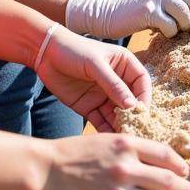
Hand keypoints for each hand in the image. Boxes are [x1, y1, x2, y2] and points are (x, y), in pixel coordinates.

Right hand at [33, 132, 189, 189]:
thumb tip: (154, 159)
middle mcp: (125, 168)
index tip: (185, 171)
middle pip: (167, 181)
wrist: (44, 170)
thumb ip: (130, 148)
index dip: (180, 165)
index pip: (165, 155)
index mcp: (127, 145)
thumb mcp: (106, 139)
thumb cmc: (72, 152)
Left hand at [36, 25, 151, 130]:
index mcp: (124, 65)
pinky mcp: (89, 107)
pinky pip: (100, 120)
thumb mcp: (95, 64)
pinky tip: (107, 139)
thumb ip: (113, 84)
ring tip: (122, 138)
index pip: (141, 83)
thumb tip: (131, 105)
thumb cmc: (74, 50)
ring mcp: (103, 95)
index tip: (141, 111)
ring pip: (116, 114)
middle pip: (130, 102)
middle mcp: (116, 82)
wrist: (45, 54)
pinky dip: (104, 130)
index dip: (143, 97)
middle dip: (132, 116)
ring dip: (119, 125)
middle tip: (133, 130)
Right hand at [65, 0, 189, 39]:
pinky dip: (171, 32)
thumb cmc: (137, 16)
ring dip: (186, 25)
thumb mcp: (159, 7)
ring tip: (180, 31)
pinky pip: (169, 24)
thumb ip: (176, 8)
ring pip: (185, 12)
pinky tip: (165, 34)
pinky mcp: (147, 12)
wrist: (108, 14)